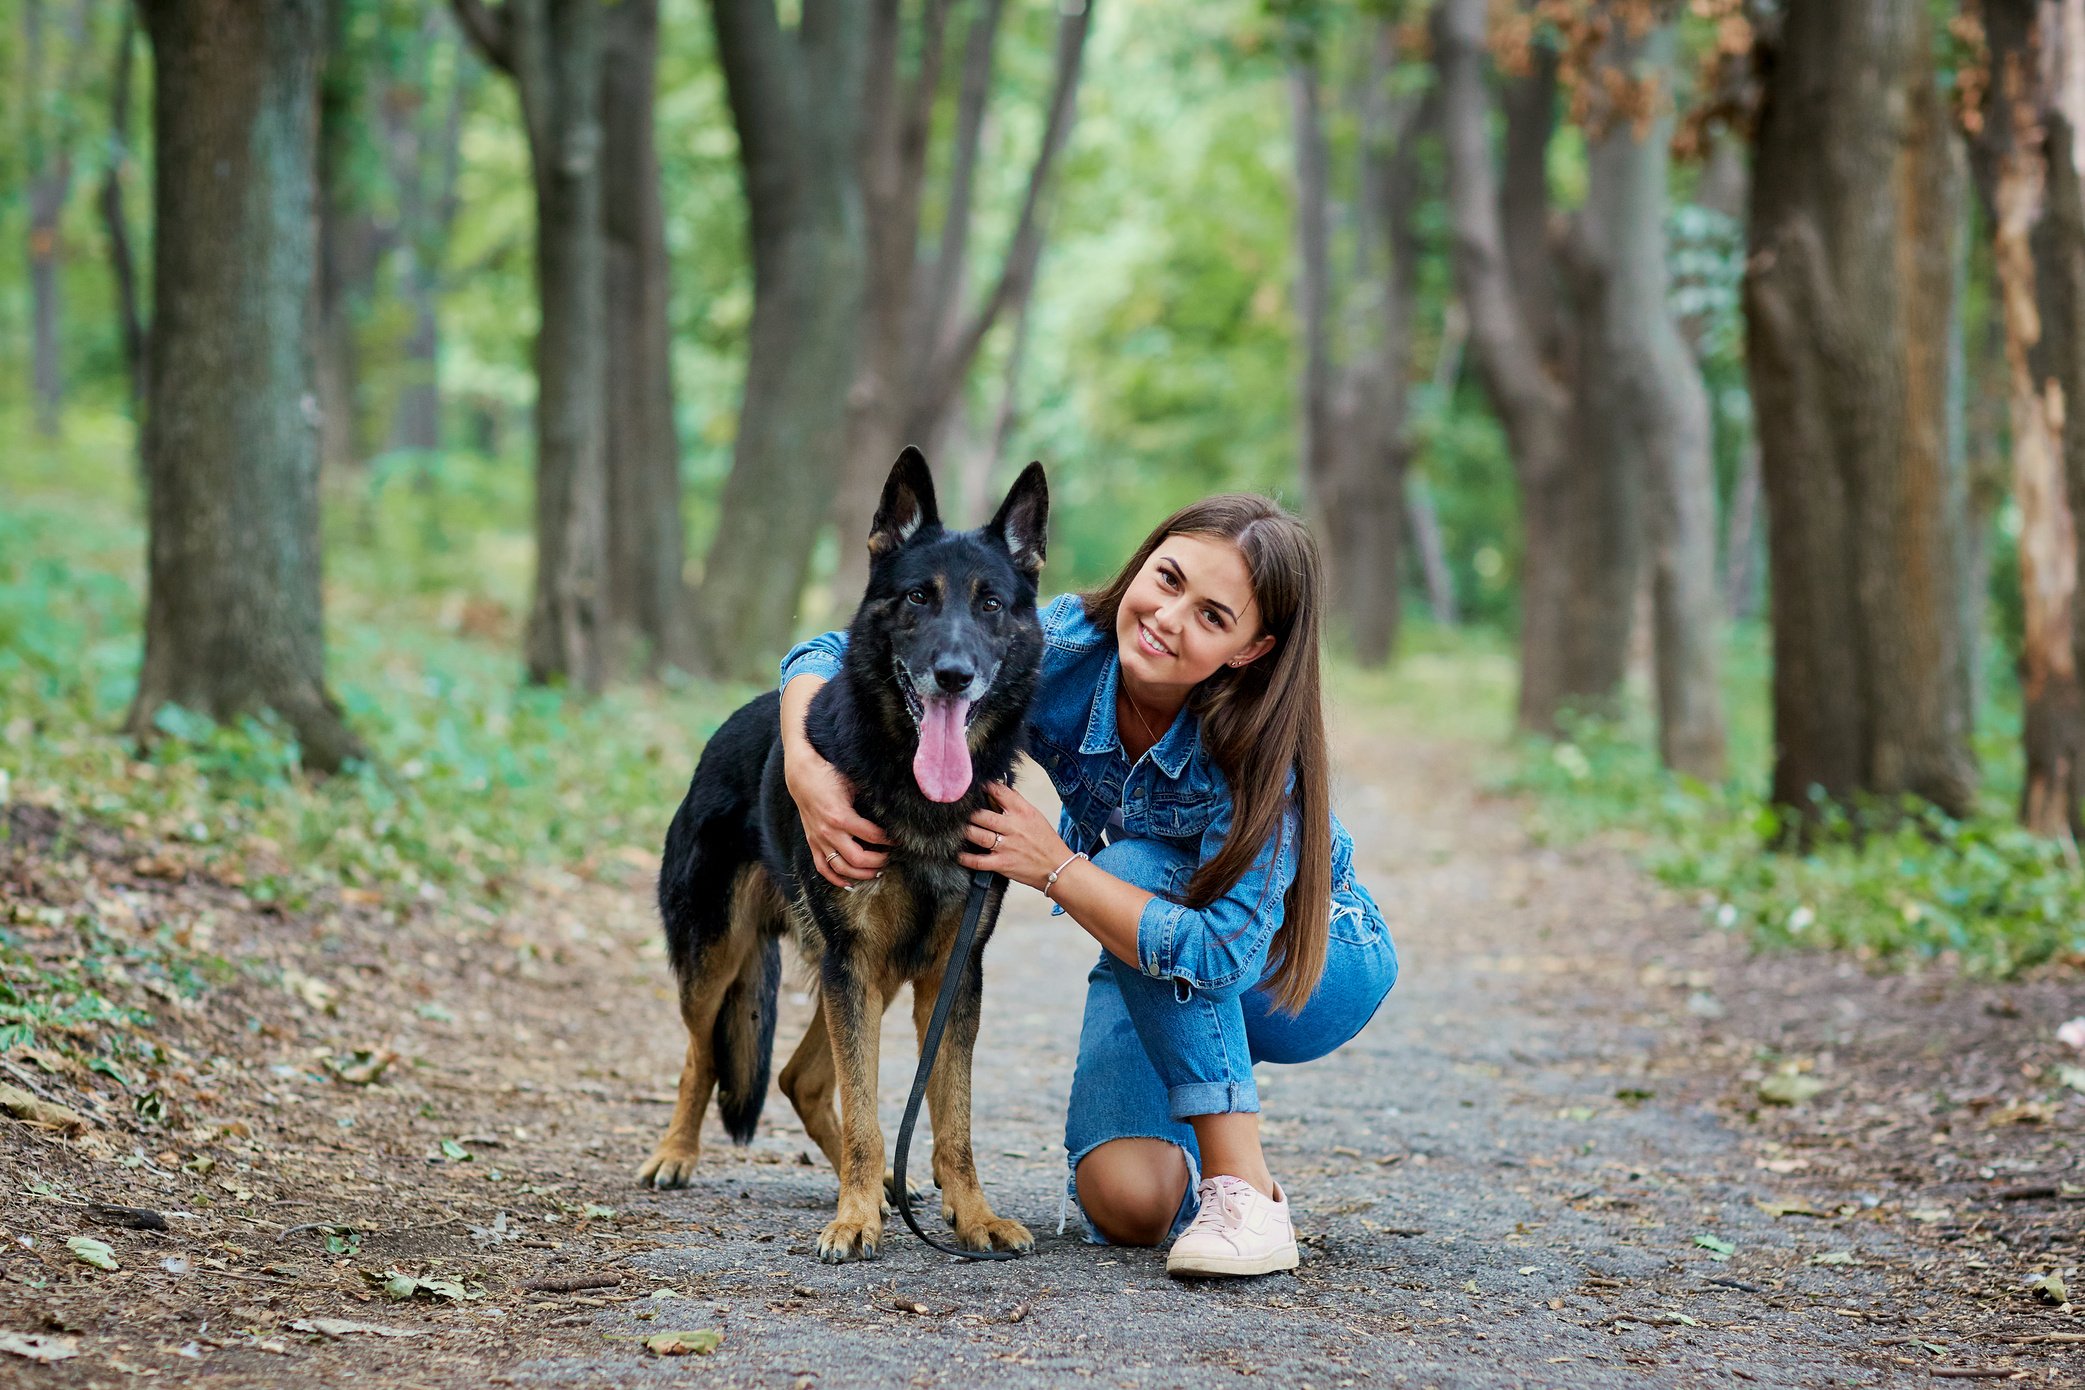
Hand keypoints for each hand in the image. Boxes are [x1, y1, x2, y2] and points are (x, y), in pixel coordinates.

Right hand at [784, 739, 888, 887]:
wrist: (801, 776)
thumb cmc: (830, 776)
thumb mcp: (853, 784)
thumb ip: (870, 799)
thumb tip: (892, 810)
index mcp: (842, 817)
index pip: (873, 836)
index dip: (889, 840)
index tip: (899, 839)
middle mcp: (829, 832)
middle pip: (858, 859)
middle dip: (878, 861)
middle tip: (890, 858)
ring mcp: (819, 840)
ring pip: (841, 868)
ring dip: (861, 874)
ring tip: (876, 872)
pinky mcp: (812, 843)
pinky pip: (823, 868)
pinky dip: (835, 879)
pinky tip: (849, 883)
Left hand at [958, 782, 1071, 890]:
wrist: (1058, 868)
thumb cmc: (1046, 841)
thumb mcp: (1035, 816)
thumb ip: (1016, 804)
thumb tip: (999, 789)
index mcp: (1023, 812)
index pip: (1000, 792)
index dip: (984, 786)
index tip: (974, 785)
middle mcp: (1013, 827)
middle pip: (983, 815)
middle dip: (968, 812)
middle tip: (956, 809)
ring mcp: (1007, 846)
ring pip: (978, 835)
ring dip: (965, 831)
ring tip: (954, 828)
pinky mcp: (1003, 864)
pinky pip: (979, 861)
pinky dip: (966, 858)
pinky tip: (957, 853)